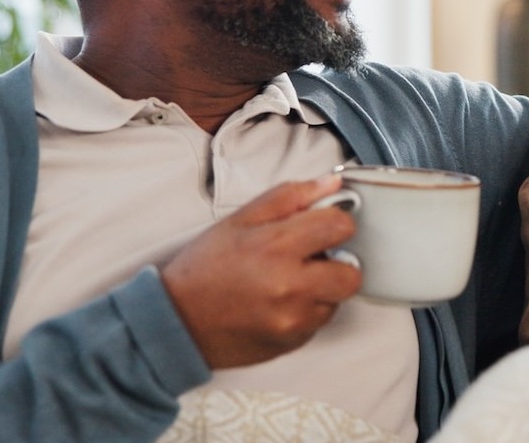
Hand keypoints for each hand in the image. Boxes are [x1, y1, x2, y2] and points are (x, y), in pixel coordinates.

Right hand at [161, 175, 362, 368]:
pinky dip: (307, 310)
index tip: (323, 226)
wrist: (177, 322)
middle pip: (352, 273)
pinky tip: (278, 303)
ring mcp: (293, 320)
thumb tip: (332, 184)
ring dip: (322, 289)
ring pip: (336, 299)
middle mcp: (289, 286)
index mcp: (276, 246)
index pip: (341, 226)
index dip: (335, 222)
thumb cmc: (204, 268)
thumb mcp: (240, 220)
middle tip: (312, 259)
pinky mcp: (292, 342)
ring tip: (287, 282)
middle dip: (338, 262)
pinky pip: (319, 322)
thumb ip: (290, 198)